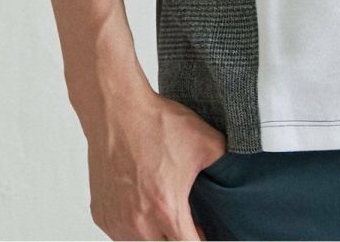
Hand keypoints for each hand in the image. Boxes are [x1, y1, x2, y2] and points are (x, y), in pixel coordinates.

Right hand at [82, 90, 227, 239]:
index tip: (205, 232)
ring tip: (162, 208)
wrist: (117, 111)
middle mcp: (139, 223)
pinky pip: (121, 233)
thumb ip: (226, 164)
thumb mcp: (205, 141)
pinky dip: (133, 225)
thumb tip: (239, 174)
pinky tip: (141, 203)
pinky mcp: (101, 215)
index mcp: (167, 209)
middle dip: (177, 235)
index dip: (201, 240)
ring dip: (155, 233)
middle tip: (184, 218)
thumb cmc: (155, 124)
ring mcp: (117, 221)